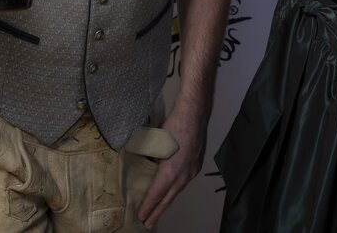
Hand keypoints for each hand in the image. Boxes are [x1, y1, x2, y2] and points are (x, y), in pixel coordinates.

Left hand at [137, 107, 204, 228]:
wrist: (194, 115)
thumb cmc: (173, 125)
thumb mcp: (156, 142)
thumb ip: (149, 157)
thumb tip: (143, 164)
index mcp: (171, 171)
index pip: (157, 193)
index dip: (148, 206)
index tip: (141, 216)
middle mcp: (183, 175)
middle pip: (168, 198)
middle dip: (157, 212)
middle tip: (148, 223)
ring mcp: (191, 171)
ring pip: (177, 191)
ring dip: (166, 201)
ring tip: (157, 210)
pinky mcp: (196, 165)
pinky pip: (183, 182)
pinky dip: (174, 189)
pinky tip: (170, 190)